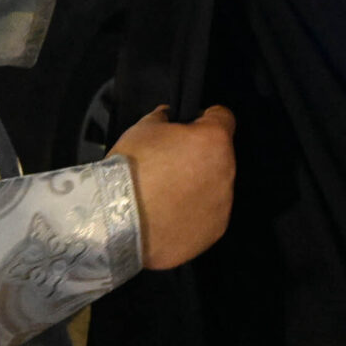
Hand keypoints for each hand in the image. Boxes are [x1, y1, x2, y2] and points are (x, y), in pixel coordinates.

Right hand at [110, 104, 236, 268]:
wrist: (118, 222)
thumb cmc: (130, 171)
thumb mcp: (141, 128)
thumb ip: (163, 117)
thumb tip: (168, 116)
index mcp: (213, 140)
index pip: (223, 117)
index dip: (204, 118)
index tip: (191, 124)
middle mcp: (226, 171)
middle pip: (219, 155)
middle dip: (199, 155)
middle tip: (170, 162)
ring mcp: (223, 204)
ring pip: (215, 185)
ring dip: (197, 185)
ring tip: (167, 192)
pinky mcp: (214, 230)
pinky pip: (209, 214)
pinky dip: (193, 212)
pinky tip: (169, 213)